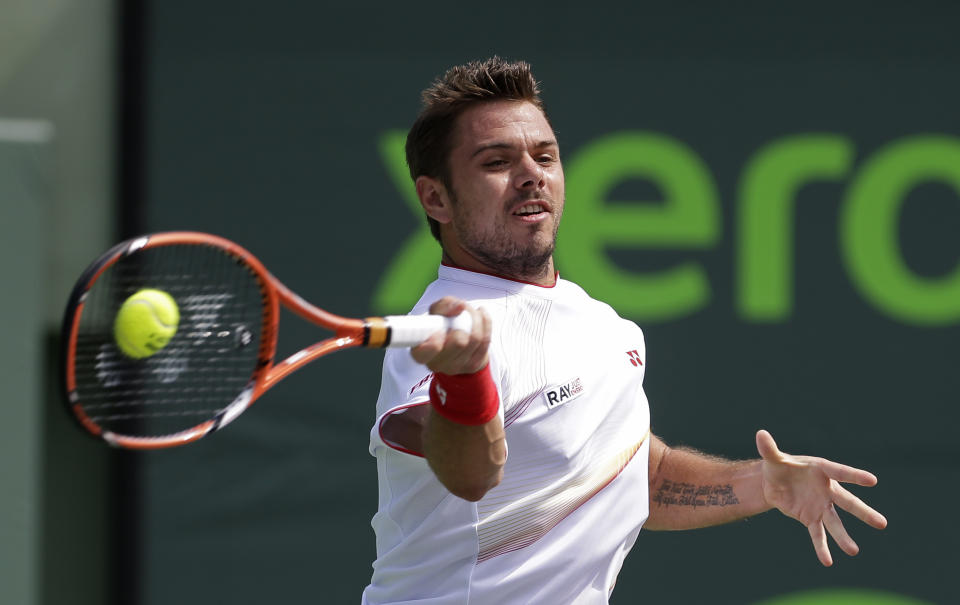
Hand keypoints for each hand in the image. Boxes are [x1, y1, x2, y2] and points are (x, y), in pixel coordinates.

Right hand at [410, 297, 490, 374]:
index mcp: (420, 352)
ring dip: (476, 319)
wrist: (459, 340)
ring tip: (472, 312)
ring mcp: (456, 367)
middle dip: (463, 320)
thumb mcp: (437, 311)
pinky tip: (481, 317)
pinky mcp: (473, 365)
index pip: (423, 354)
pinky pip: (486, 340)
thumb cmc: (442, 324)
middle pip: (458, 342)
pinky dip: (485, 323)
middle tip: (461, 313)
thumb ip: (444, 305)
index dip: (433, 343)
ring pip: (475, 339)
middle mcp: (437, 364)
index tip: (440, 331)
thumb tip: (460, 307)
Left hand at [757, 429, 887, 565]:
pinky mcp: (811, 518)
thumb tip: (761, 434)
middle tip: (882, 524)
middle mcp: (827, 489)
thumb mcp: (773, 458)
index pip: (840, 472)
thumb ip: (769, 449)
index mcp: (821, 470)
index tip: (872, 480)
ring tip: (853, 551)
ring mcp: (821, 506)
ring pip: (835, 522)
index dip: (854, 476)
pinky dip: (821, 547)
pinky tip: (827, 561)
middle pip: (847, 502)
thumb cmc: (779, 465)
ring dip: (843, 536)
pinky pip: (818, 534)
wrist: (774, 482)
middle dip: (863, 512)